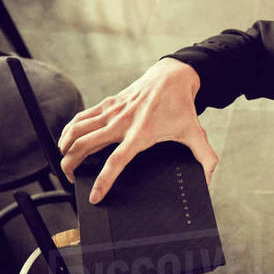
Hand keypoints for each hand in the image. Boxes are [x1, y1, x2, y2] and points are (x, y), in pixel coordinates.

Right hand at [58, 57, 217, 203]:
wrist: (172, 77)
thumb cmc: (182, 107)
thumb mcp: (196, 134)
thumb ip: (205, 158)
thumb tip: (209, 179)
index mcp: (140, 134)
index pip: (115, 161)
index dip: (103, 181)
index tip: (94, 197)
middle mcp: (121, 122)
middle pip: (85, 145)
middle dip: (71, 165)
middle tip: (70, 179)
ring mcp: (112, 111)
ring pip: (77, 129)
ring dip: (65, 146)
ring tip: (65, 162)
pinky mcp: (107, 103)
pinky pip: (81, 117)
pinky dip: (69, 129)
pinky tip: (66, 139)